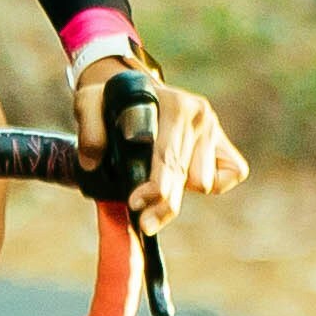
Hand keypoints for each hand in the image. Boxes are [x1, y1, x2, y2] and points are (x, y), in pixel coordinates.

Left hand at [72, 54, 243, 227]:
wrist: (136, 91)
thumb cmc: (113, 101)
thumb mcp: (89, 102)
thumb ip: (89, 129)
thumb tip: (93, 162)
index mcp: (173, 102)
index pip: (168, 156)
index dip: (153, 186)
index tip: (135, 204)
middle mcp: (199, 113)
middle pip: (186, 176)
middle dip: (163, 205)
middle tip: (144, 224)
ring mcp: (214, 128)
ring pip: (203, 183)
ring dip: (178, 192)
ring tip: (154, 186)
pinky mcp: (224, 143)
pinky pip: (226, 178)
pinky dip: (210, 185)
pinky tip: (184, 178)